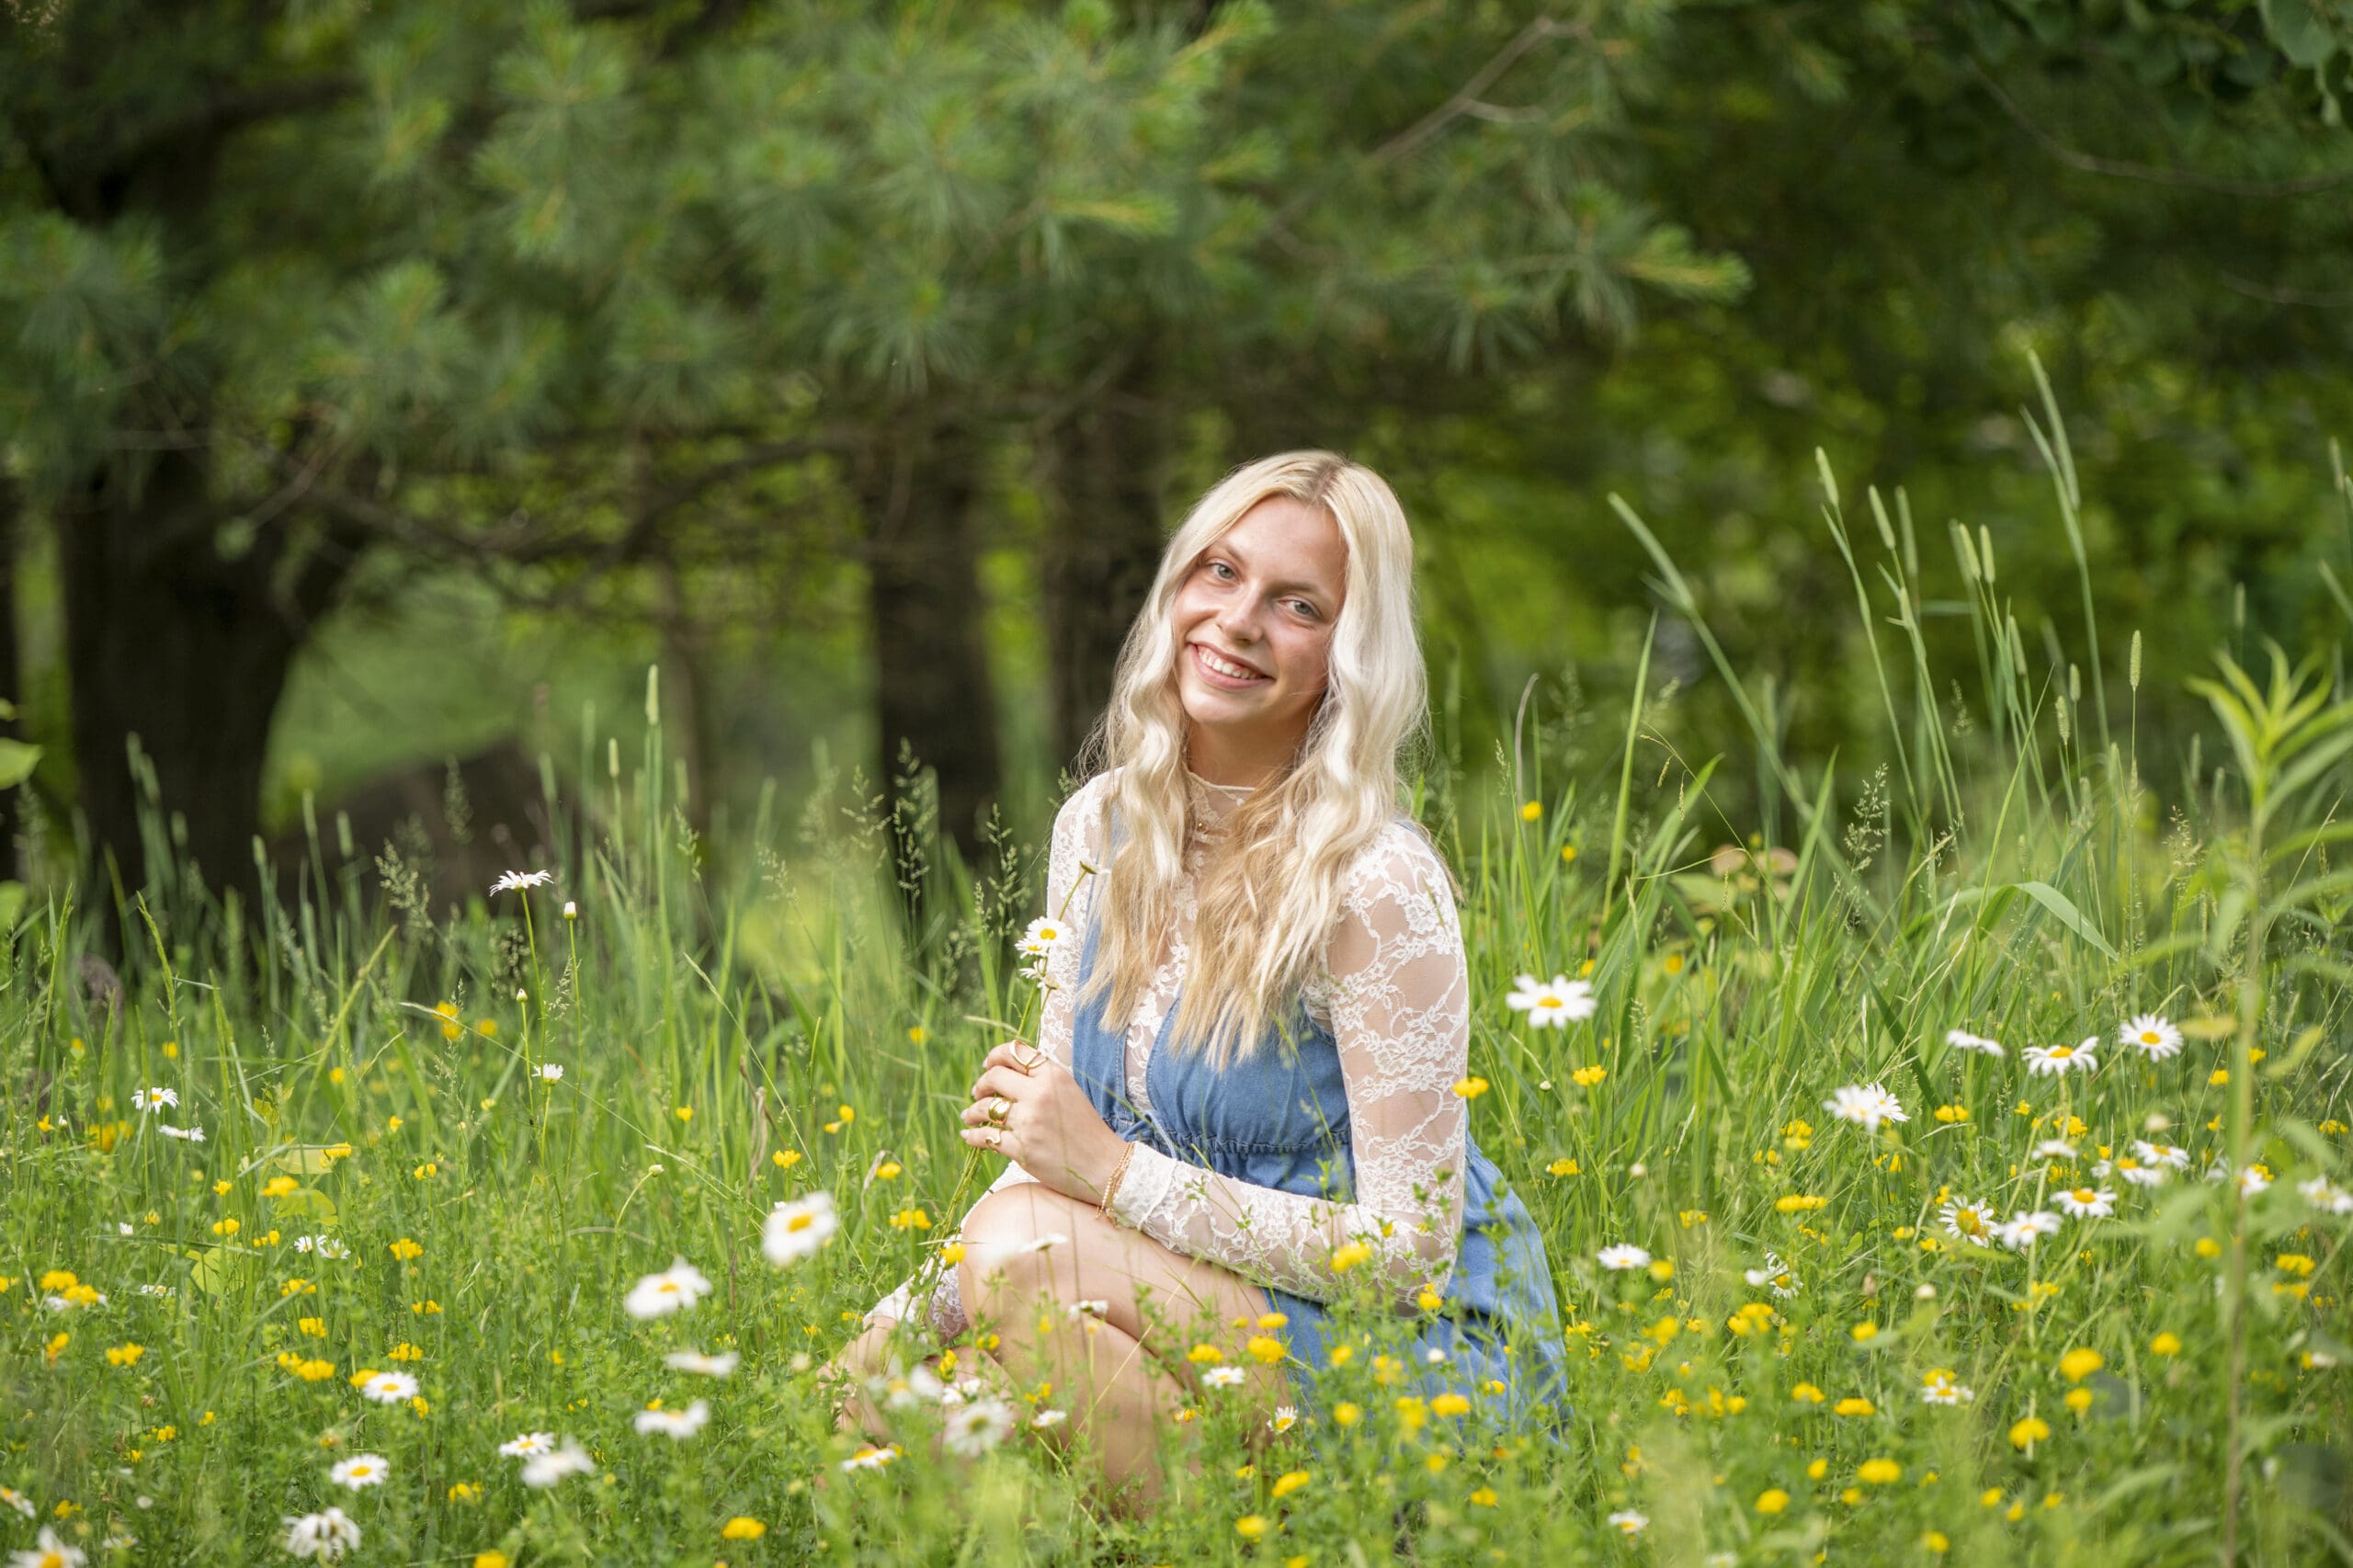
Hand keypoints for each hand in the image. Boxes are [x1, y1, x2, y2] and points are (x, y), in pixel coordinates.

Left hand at [958, 1036, 1128, 1206]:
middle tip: (977, 1092)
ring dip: (972, 1110)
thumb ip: (1044, 1080)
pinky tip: (968, 1135)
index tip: (987, 1066)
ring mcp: (1029, 1122)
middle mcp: (1039, 1094)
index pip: (1014, 1052)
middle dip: (981, 1084)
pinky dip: (973, 1135)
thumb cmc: (1088, 1129)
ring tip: (970, 1114)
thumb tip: (1008, 1073)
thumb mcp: (1070, 1092)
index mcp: (1053, 1075)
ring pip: (985, 1107)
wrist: (1105, 1165)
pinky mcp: (1021, 1148)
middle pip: (994, 1077)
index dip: (994, 1056)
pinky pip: (986, 1137)